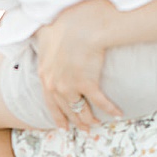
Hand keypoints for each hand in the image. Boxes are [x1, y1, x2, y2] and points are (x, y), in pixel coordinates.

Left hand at [33, 0, 122, 128]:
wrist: (81, 26)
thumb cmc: (64, 26)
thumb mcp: (45, 36)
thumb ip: (43, 43)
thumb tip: (39, 36)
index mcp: (45, 76)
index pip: (50, 103)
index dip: (58, 116)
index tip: (63, 126)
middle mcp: (55, 85)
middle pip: (66, 109)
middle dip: (75, 121)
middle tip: (83, 129)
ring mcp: (70, 86)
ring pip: (81, 109)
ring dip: (89, 119)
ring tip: (96, 124)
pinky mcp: (87, 84)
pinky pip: (100, 102)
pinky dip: (110, 109)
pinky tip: (118, 114)